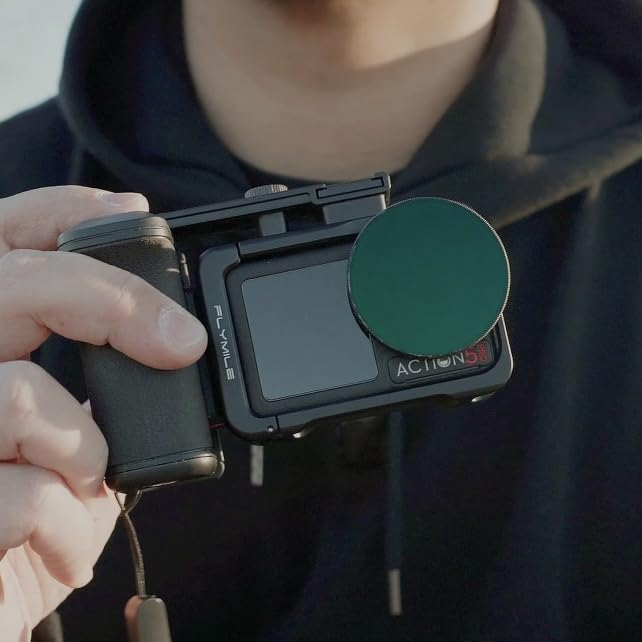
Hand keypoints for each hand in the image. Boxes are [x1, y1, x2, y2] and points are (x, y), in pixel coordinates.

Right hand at [0, 187, 208, 640]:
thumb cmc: (27, 520)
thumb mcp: (71, 443)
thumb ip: (102, 389)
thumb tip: (169, 339)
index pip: (1, 241)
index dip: (60, 211)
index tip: (134, 213)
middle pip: (12, 285)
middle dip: (112, 302)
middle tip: (182, 344)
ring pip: (20, 395)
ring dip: (84, 448)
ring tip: (81, 482)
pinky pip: (23, 491)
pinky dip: (64, 523)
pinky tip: (51, 542)